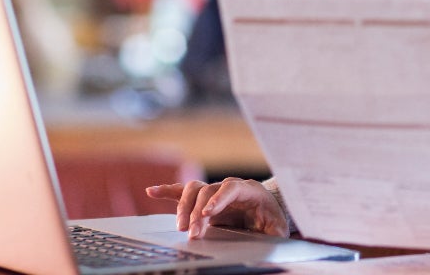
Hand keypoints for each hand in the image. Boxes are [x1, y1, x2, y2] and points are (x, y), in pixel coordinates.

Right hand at [145, 178, 287, 238]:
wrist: (266, 213)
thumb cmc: (272, 221)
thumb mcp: (278, 229)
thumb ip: (275, 235)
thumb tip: (272, 242)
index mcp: (249, 191)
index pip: (232, 188)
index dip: (218, 199)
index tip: (207, 214)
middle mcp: (230, 186)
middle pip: (208, 190)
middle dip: (197, 211)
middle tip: (194, 233)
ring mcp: (215, 191)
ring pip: (194, 190)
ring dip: (184, 206)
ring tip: (181, 226)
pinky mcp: (203, 199)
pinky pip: (183, 192)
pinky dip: (167, 191)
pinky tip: (152, 192)